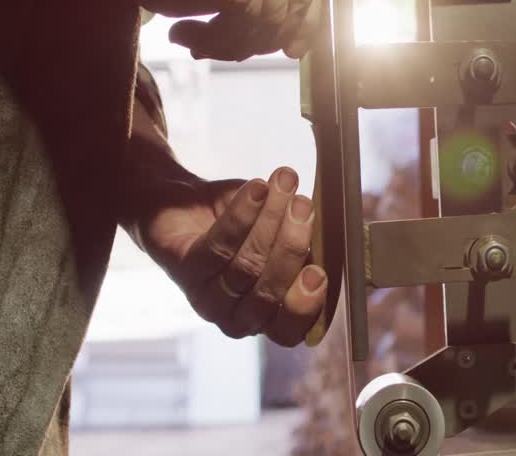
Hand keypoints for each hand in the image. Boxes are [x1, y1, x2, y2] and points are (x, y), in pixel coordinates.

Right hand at [114, 0, 323, 59]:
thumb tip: (286, 19)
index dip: (305, 8)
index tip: (296, 37)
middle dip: (274, 33)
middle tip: (253, 51)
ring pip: (270, 22)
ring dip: (234, 41)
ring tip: (199, 39)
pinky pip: (244, 34)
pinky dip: (216, 44)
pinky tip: (187, 35)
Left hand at [130, 166, 327, 344]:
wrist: (185, 205)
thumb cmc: (243, 225)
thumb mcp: (281, 236)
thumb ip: (305, 244)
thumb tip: (331, 234)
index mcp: (266, 317)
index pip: (288, 331)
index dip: (304, 307)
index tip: (319, 272)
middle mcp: (235, 316)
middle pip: (267, 293)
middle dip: (291, 246)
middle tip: (304, 205)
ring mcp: (205, 296)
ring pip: (245, 266)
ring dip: (270, 220)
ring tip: (283, 184)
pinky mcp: (183, 268)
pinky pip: (218, 245)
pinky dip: (242, 214)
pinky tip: (256, 188)